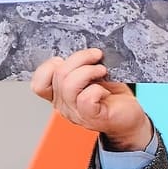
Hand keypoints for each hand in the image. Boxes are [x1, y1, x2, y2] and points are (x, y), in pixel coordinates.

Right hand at [30, 48, 152, 148]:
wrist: (129, 115)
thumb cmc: (111, 94)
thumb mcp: (91, 75)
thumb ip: (78, 66)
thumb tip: (79, 50)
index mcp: (59, 94)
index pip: (38, 83)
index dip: (49, 66)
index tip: (67, 59)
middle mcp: (63, 105)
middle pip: (58, 75)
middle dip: (80, 58)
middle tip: (96, 56)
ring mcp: (76, 113)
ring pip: (69, 84)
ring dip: (89, 71)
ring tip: (102, 70)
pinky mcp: (92, 117)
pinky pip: (86, 98)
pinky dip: (97, 88)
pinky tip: (105, 90)